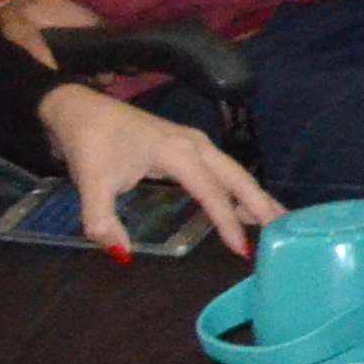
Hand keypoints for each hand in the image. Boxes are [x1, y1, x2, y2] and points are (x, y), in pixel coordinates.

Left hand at [35, 81, 283, 260]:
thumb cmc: (90, 143)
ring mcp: (194, 142)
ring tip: (278, 221)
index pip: (212, 192)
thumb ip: (103, 221)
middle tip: (285, 232)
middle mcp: (194, 145)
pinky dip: (240, 187)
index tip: (243, 250)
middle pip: (238, 177)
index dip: (228, 222)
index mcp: (177, 153)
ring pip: (234, 171)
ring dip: (256, 195)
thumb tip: (122, 255)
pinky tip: (247, 203)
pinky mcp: (188, 145)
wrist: (78, 108)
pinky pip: (223, 169)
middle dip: (262, 204)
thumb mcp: (91, 183)